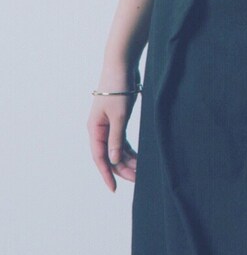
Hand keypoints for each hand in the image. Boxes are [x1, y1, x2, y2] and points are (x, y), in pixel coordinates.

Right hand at [87, 68, 140, 192]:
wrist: (122, 65)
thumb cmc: (118, 88)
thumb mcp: (119, 115)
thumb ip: (116, 138)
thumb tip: (113, 160)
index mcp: (95, 129)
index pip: (100, 158)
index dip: (107, 174)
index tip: (114, 189)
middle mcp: (100, 129)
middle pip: (109, 156)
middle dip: (122, 169)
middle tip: (139, 180)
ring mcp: (109, 125)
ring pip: (117, 149)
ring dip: (128, 160)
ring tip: (142, 171)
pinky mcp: (119, 119)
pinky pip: (122, 140)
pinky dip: (130, 150)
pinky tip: (140, 158)